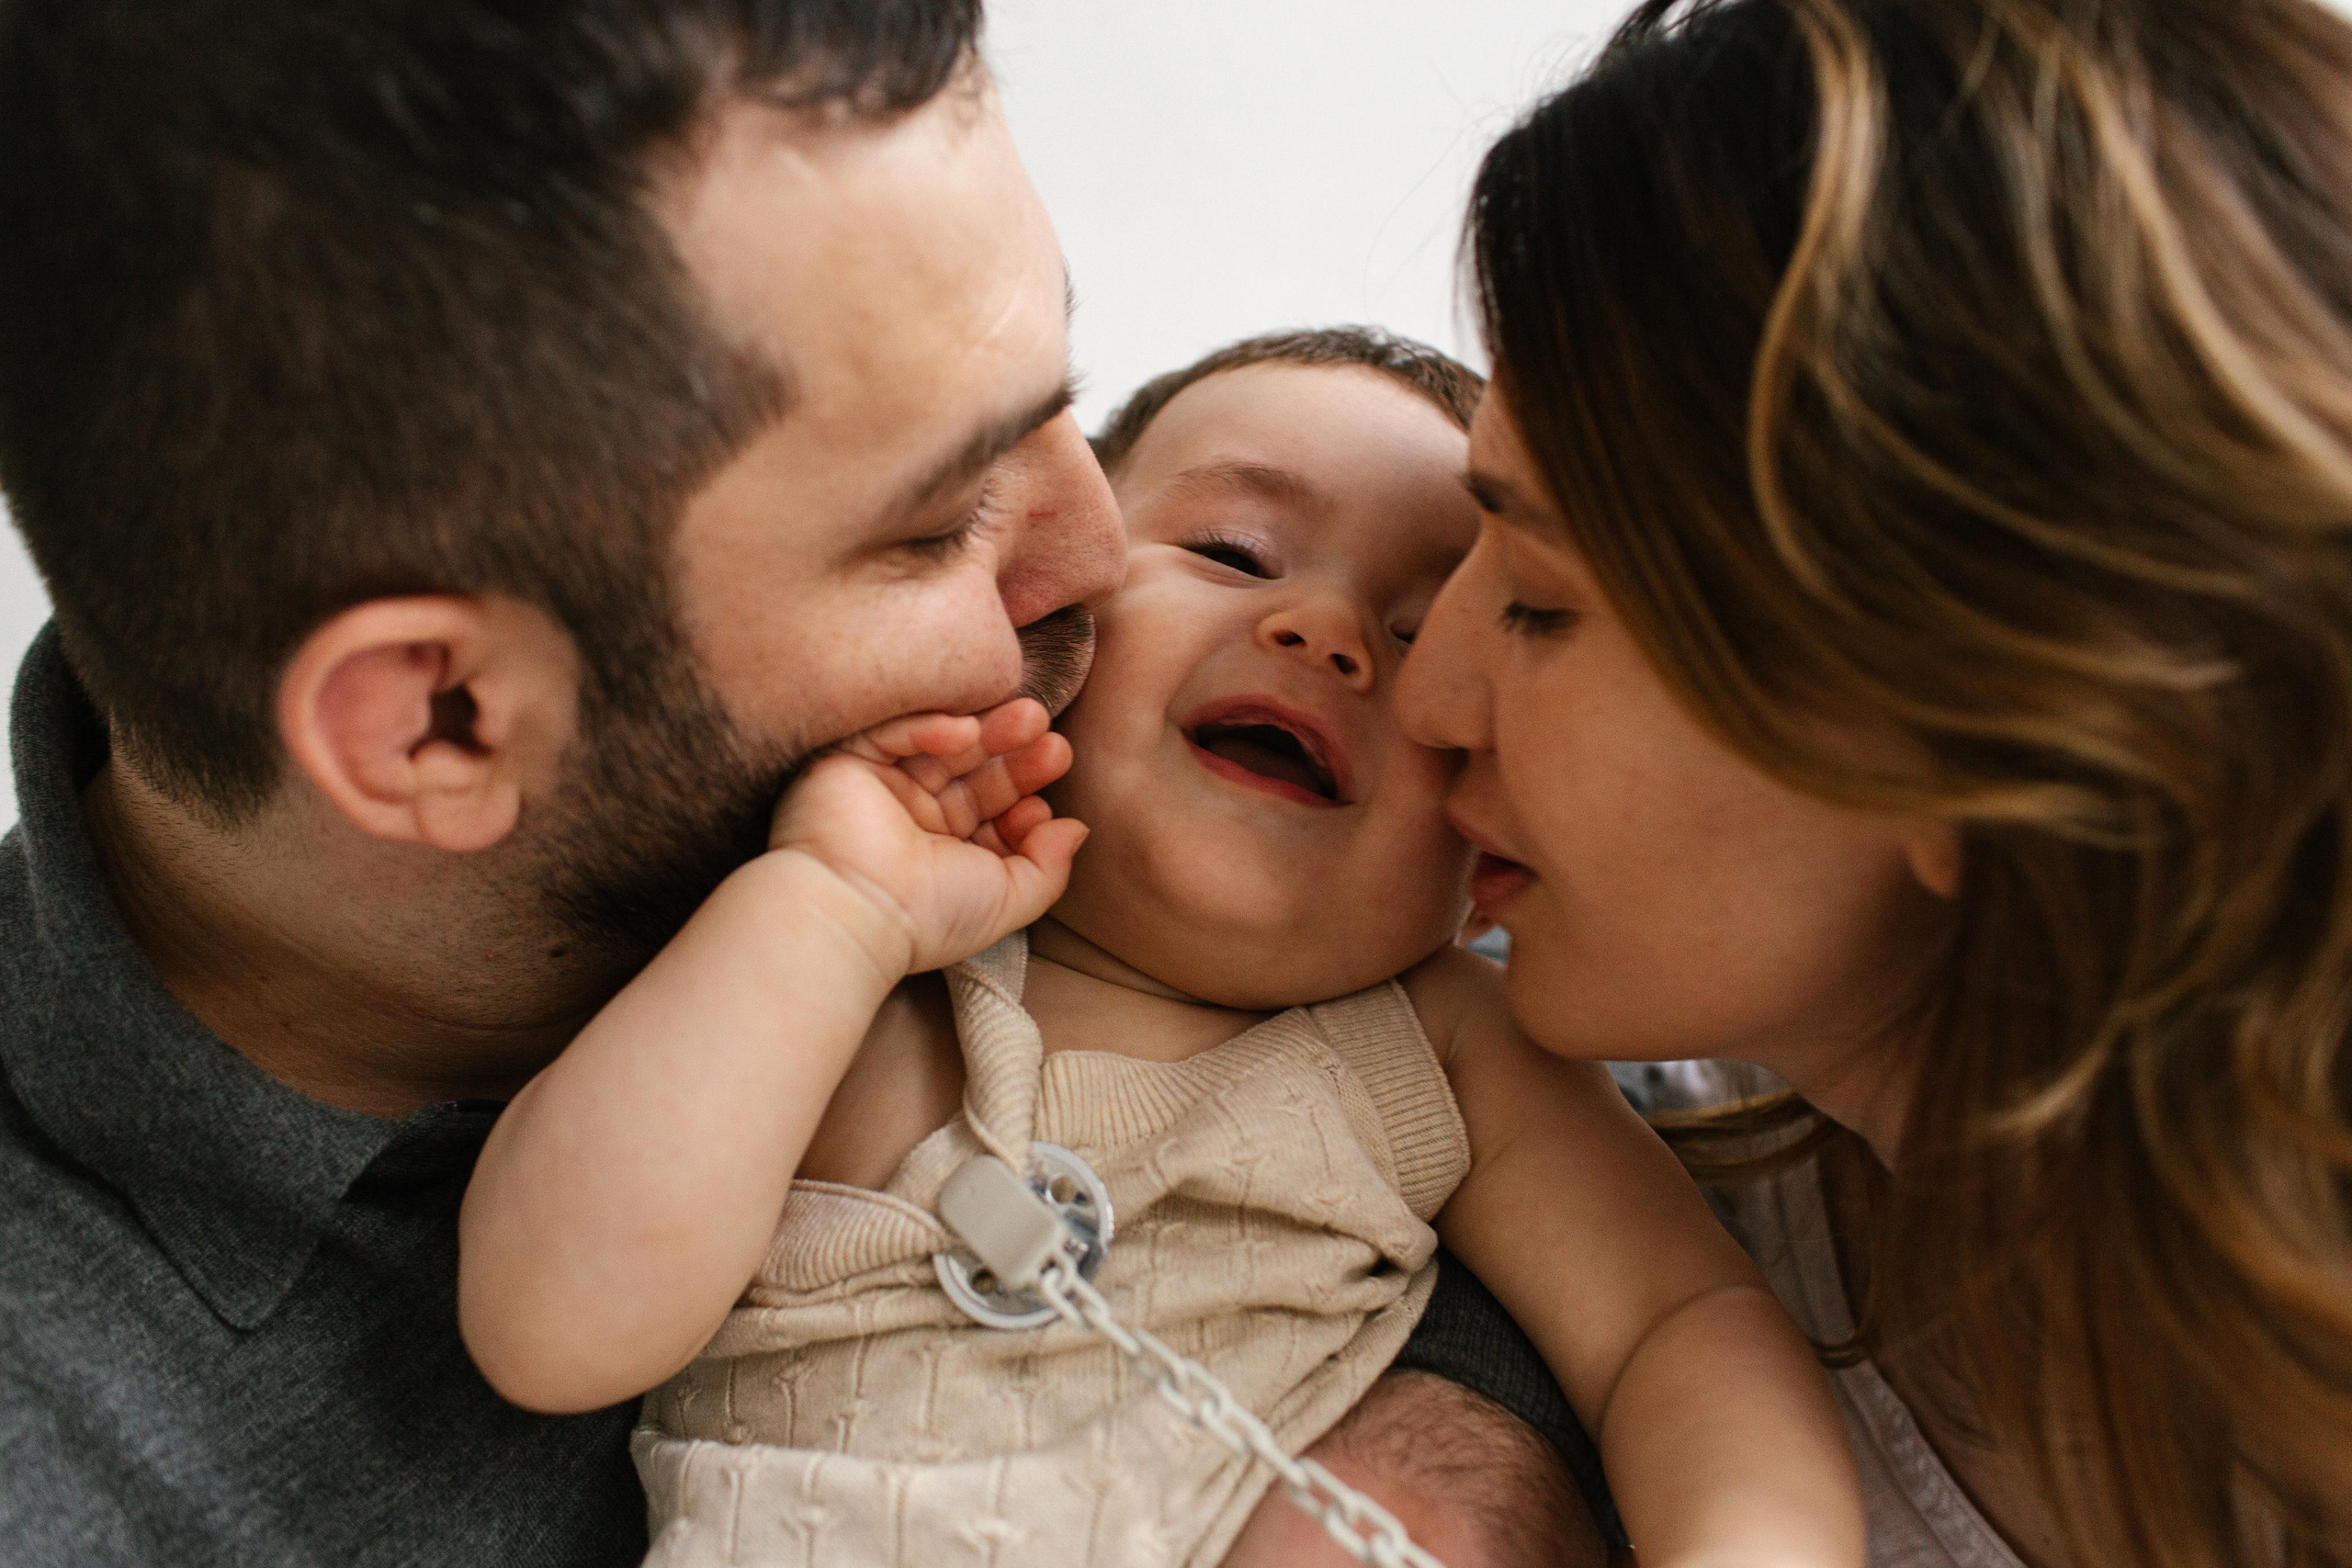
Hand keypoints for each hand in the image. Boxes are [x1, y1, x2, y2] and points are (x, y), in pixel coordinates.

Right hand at [766, 699, 1087, 975]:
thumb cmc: (929, 916)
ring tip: (1030, 719)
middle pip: (974, 769)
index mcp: (948, 849)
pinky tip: (965, 732)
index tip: (1042, 805)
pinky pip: (894, 732)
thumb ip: (1049, 867)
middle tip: (1050, 737)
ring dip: (987, 729)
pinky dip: (931, 727)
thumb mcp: (1008, 898)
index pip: (994, 807)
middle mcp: (916, 815)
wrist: (856, 910)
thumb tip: (1077, 829)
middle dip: (1015, 752)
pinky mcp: (850, 762)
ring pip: (941, 745)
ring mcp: (885, 787)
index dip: (1024, 797)